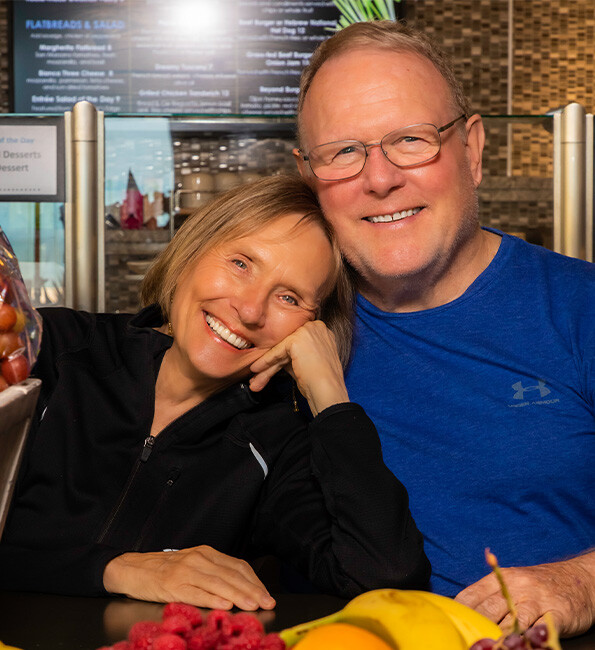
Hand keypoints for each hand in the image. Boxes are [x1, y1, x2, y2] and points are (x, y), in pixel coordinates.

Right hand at [103, 545, 275, 610]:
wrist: (133, 568)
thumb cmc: (166, 570)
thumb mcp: (194, 565)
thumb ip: (215, 573)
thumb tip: (243, 589)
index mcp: (207, 553)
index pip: (238, 566)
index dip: (254, 581)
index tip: (267, 594)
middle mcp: (199, 558)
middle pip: (231, 574)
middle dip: (252, 590)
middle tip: (267, 603)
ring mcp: (185, 570)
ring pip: (218, 583)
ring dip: (237, 595)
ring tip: (252, 605)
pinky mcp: (172, 584)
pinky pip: (196, 592)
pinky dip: (212, 599)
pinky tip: (224, 605)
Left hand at [248, 320, 348, 415]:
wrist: (327, 390)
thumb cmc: (320, 382)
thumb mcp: (306, 363)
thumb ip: (293, 355)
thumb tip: (275, 357)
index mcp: (321, 331)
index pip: (296, 342)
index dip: (282, 356)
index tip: (271, 367)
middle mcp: (316, 327)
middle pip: (288, 345)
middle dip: (274, 361)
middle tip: (260, 374)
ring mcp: (307, 331)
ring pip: (282, 349)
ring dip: (267, 364)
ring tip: (255, 375)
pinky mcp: (297, 339)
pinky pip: (278, 352)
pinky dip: (266, 361)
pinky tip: (257, 369)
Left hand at [455, 552, 594, 636]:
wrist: (579, 579)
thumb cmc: (537, 585)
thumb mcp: (511, 583)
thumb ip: (488, 597)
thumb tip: (460, 614)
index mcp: (498, 578)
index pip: (471, 595)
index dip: (458, 613)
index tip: (449, 627)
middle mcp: (516, 586)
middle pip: (489, 608)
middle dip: (475, 626)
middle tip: (466, 641)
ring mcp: (536, 599)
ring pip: (513, 619)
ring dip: (499, 635)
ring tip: (486, 646)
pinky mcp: (557, 612)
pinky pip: (541, 628)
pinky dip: (529, 638)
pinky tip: (521, 645)